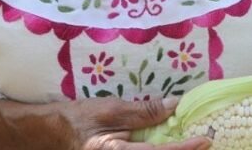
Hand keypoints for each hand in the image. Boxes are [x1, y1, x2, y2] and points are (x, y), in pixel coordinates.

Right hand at [0, 96, 209, 149]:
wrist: (45, 134)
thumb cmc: (75, 119)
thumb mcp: (109, 110)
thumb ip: (142, 111)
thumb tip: (174, 106)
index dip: (185, 148)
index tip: (205, 139)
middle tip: (205, 139)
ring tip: (192, 139)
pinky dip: (159, 149)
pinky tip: (171, 140)